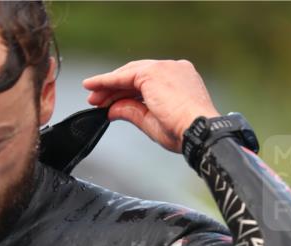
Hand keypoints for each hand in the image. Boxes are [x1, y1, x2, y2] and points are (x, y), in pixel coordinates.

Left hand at [82, 59, 219, 152]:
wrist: (198, 130)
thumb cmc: (184, 132)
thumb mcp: (153, 123)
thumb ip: (132, 112)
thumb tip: (112, 110)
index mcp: (180, 80)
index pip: (147, 84)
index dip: (126, 93)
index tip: (111, 103)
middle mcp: (172, 69)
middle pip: (136, 76)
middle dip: (114, 88)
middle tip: (96, 100)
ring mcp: (163, 68)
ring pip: (129, 74)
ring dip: (108, 85)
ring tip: (92, 96)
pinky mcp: (153, 72)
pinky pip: (124, 75)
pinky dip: (107, 81)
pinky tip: (94, 87)